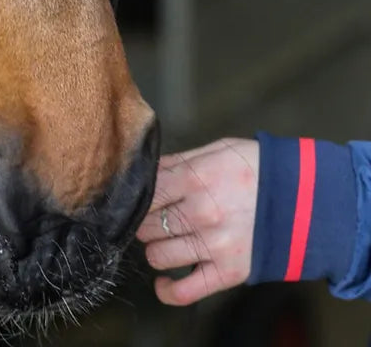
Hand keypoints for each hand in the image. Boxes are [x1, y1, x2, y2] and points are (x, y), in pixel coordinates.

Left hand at [137, 139, 258, 305]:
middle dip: (143, 220)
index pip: (143, 193)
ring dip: (155, 247)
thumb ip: (178, 161)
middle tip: (155, 215)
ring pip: (157, 255)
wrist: (307, 200)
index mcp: (194, 179)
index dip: (135, 195)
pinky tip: (164, 281)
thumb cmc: (258, 169)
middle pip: (144, 224)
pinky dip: (167, 290)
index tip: (137, 196)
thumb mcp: (217, 150)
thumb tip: (145, 168)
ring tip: (166, 238)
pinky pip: (185, 292)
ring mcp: (213, 246)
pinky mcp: (228, 273)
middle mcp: (200, 214)